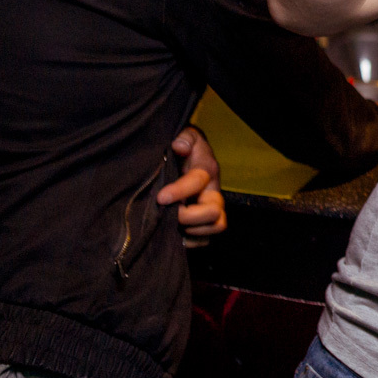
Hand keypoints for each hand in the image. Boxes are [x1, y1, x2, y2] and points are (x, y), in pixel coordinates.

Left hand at [159, 126, 226, 245]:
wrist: (186, 156)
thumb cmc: (182, 147)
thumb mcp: (185, 135)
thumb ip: (184, 137)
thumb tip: (178, 146)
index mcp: (207, 169)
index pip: (198, 182)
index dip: (180, 191)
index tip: (161, 198)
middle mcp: (213, 191)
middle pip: (215, 211)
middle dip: (189, 216)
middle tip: (169, 213)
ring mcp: (211, 208)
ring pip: (217, 226)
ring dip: (194, 230)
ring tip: (174, 224)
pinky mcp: (205, 222)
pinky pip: (206, 240)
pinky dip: (192, 241)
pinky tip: (176, 235)